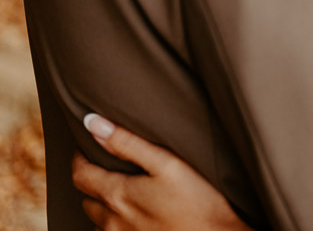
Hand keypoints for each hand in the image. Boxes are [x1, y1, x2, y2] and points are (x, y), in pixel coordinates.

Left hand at [72, 113, 250, 230]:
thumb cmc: (199, 200)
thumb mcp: (168, 163)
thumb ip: (128, 143)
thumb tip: (94, 124)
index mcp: (117, 194)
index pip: (81, 174)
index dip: (80, 158)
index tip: (87, 148)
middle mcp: (112, 220)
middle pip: (87, 198)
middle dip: (92, 180)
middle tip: (106, 167)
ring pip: (97, 220)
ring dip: (102, 205)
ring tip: (120, 192)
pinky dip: (113, 225)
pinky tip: (132, 217)